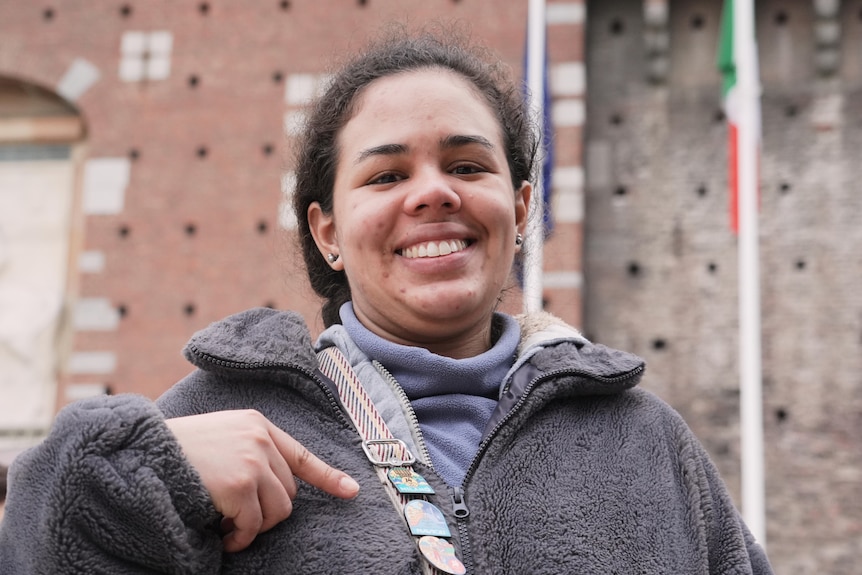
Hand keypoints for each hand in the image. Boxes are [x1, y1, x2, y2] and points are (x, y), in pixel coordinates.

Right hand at [165, 409, 359, 551]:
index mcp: (256, 424)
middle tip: (235, 519)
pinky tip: (221, 535)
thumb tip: (274, 492)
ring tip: (227, 526)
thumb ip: (250, 454)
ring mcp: (252, 460)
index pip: (300, 454)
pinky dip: (239, 538)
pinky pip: (253, 525)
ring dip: (254, 527)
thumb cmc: (175, 452)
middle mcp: (260, 438)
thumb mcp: (220, 439)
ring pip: (278, 512)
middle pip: (289, 492)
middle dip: (266, 512)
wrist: (139, 451)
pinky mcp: (240, 484)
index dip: (328, 476)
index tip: (351, 492)